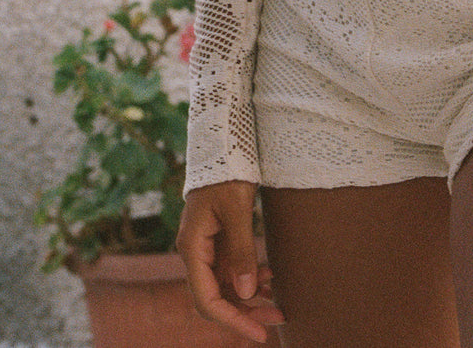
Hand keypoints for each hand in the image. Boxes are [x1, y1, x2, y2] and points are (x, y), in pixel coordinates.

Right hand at [176, 179, 285, 343]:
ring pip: (226, 285)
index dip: (233, 320)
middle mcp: (195, 252)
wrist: (222, 144)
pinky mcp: (217, 240)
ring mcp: (206, 247)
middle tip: (277, 319)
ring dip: (250, 296)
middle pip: (217, 297)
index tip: (259, 333)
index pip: (207, 299)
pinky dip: (250, 276)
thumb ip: (241, 251)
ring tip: (279, 303)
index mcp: (192, 247)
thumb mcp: (237, 210)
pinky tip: (270, 275)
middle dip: (246, 312)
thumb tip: (246, 292)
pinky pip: (232, 268)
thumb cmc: (227, 173)